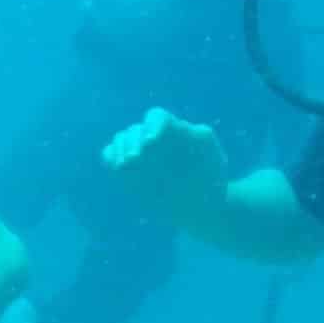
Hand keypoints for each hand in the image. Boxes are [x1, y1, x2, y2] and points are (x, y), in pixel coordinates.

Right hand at [101, 108, 228, 220]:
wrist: (202, 205)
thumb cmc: (210, 177)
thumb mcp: (213, 155)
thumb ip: (199, 138)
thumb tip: (182, 129)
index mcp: (173, 130)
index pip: (156, 118)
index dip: (153, 125)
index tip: (152, 140)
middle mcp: (152, 138)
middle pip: (135, 130)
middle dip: (133, 141)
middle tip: (134, 158)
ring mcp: (138, 154)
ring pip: (120, 140)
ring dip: (120, 148)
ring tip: (124, 164)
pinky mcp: (127, 170)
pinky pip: (110, 156)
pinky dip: (111, 157)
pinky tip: (118, 168)